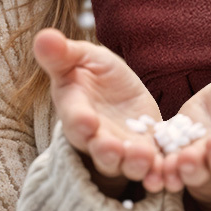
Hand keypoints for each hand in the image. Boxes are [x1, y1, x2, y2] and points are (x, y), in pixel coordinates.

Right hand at [32, 29, 161, 196]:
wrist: (117, 91)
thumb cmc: (91, 72)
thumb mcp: (81, 58)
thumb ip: (62, 54)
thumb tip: (43, 36)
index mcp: (76, 112)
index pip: (74, 120)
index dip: (80, 122)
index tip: (88, 122)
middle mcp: (96, 137)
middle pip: (99, 150)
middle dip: (106, 152)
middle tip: (114, 150)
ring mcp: (122, 149)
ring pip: (125, 164)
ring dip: (134, 164)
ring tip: (144, 159)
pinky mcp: (146, 152)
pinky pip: (152, 167)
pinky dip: (158, 172)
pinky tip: (167, 174)